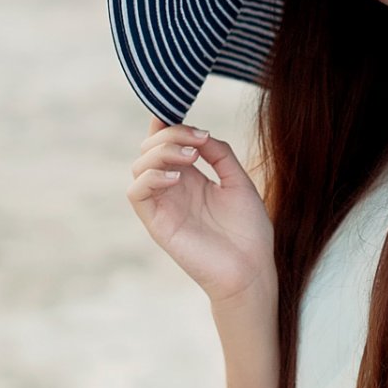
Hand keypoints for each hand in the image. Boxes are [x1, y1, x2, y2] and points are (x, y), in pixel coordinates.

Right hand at [127, 116, 275, 303]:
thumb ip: (219, 154)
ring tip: (191, 158)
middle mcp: (173, 189)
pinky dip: (150, 177)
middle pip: (150, 149)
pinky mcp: (157, 223)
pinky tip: (176, 177)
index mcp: (192, 178)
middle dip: (170, 134)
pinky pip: (136, 193)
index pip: (166, 143)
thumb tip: (200, 133)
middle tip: (198, 139)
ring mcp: (163, 205)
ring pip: (139, 166)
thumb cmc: (249, 231)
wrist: (252, 269)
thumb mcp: (239, 181)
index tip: (190, 117)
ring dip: (161, 152)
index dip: (168, 124)